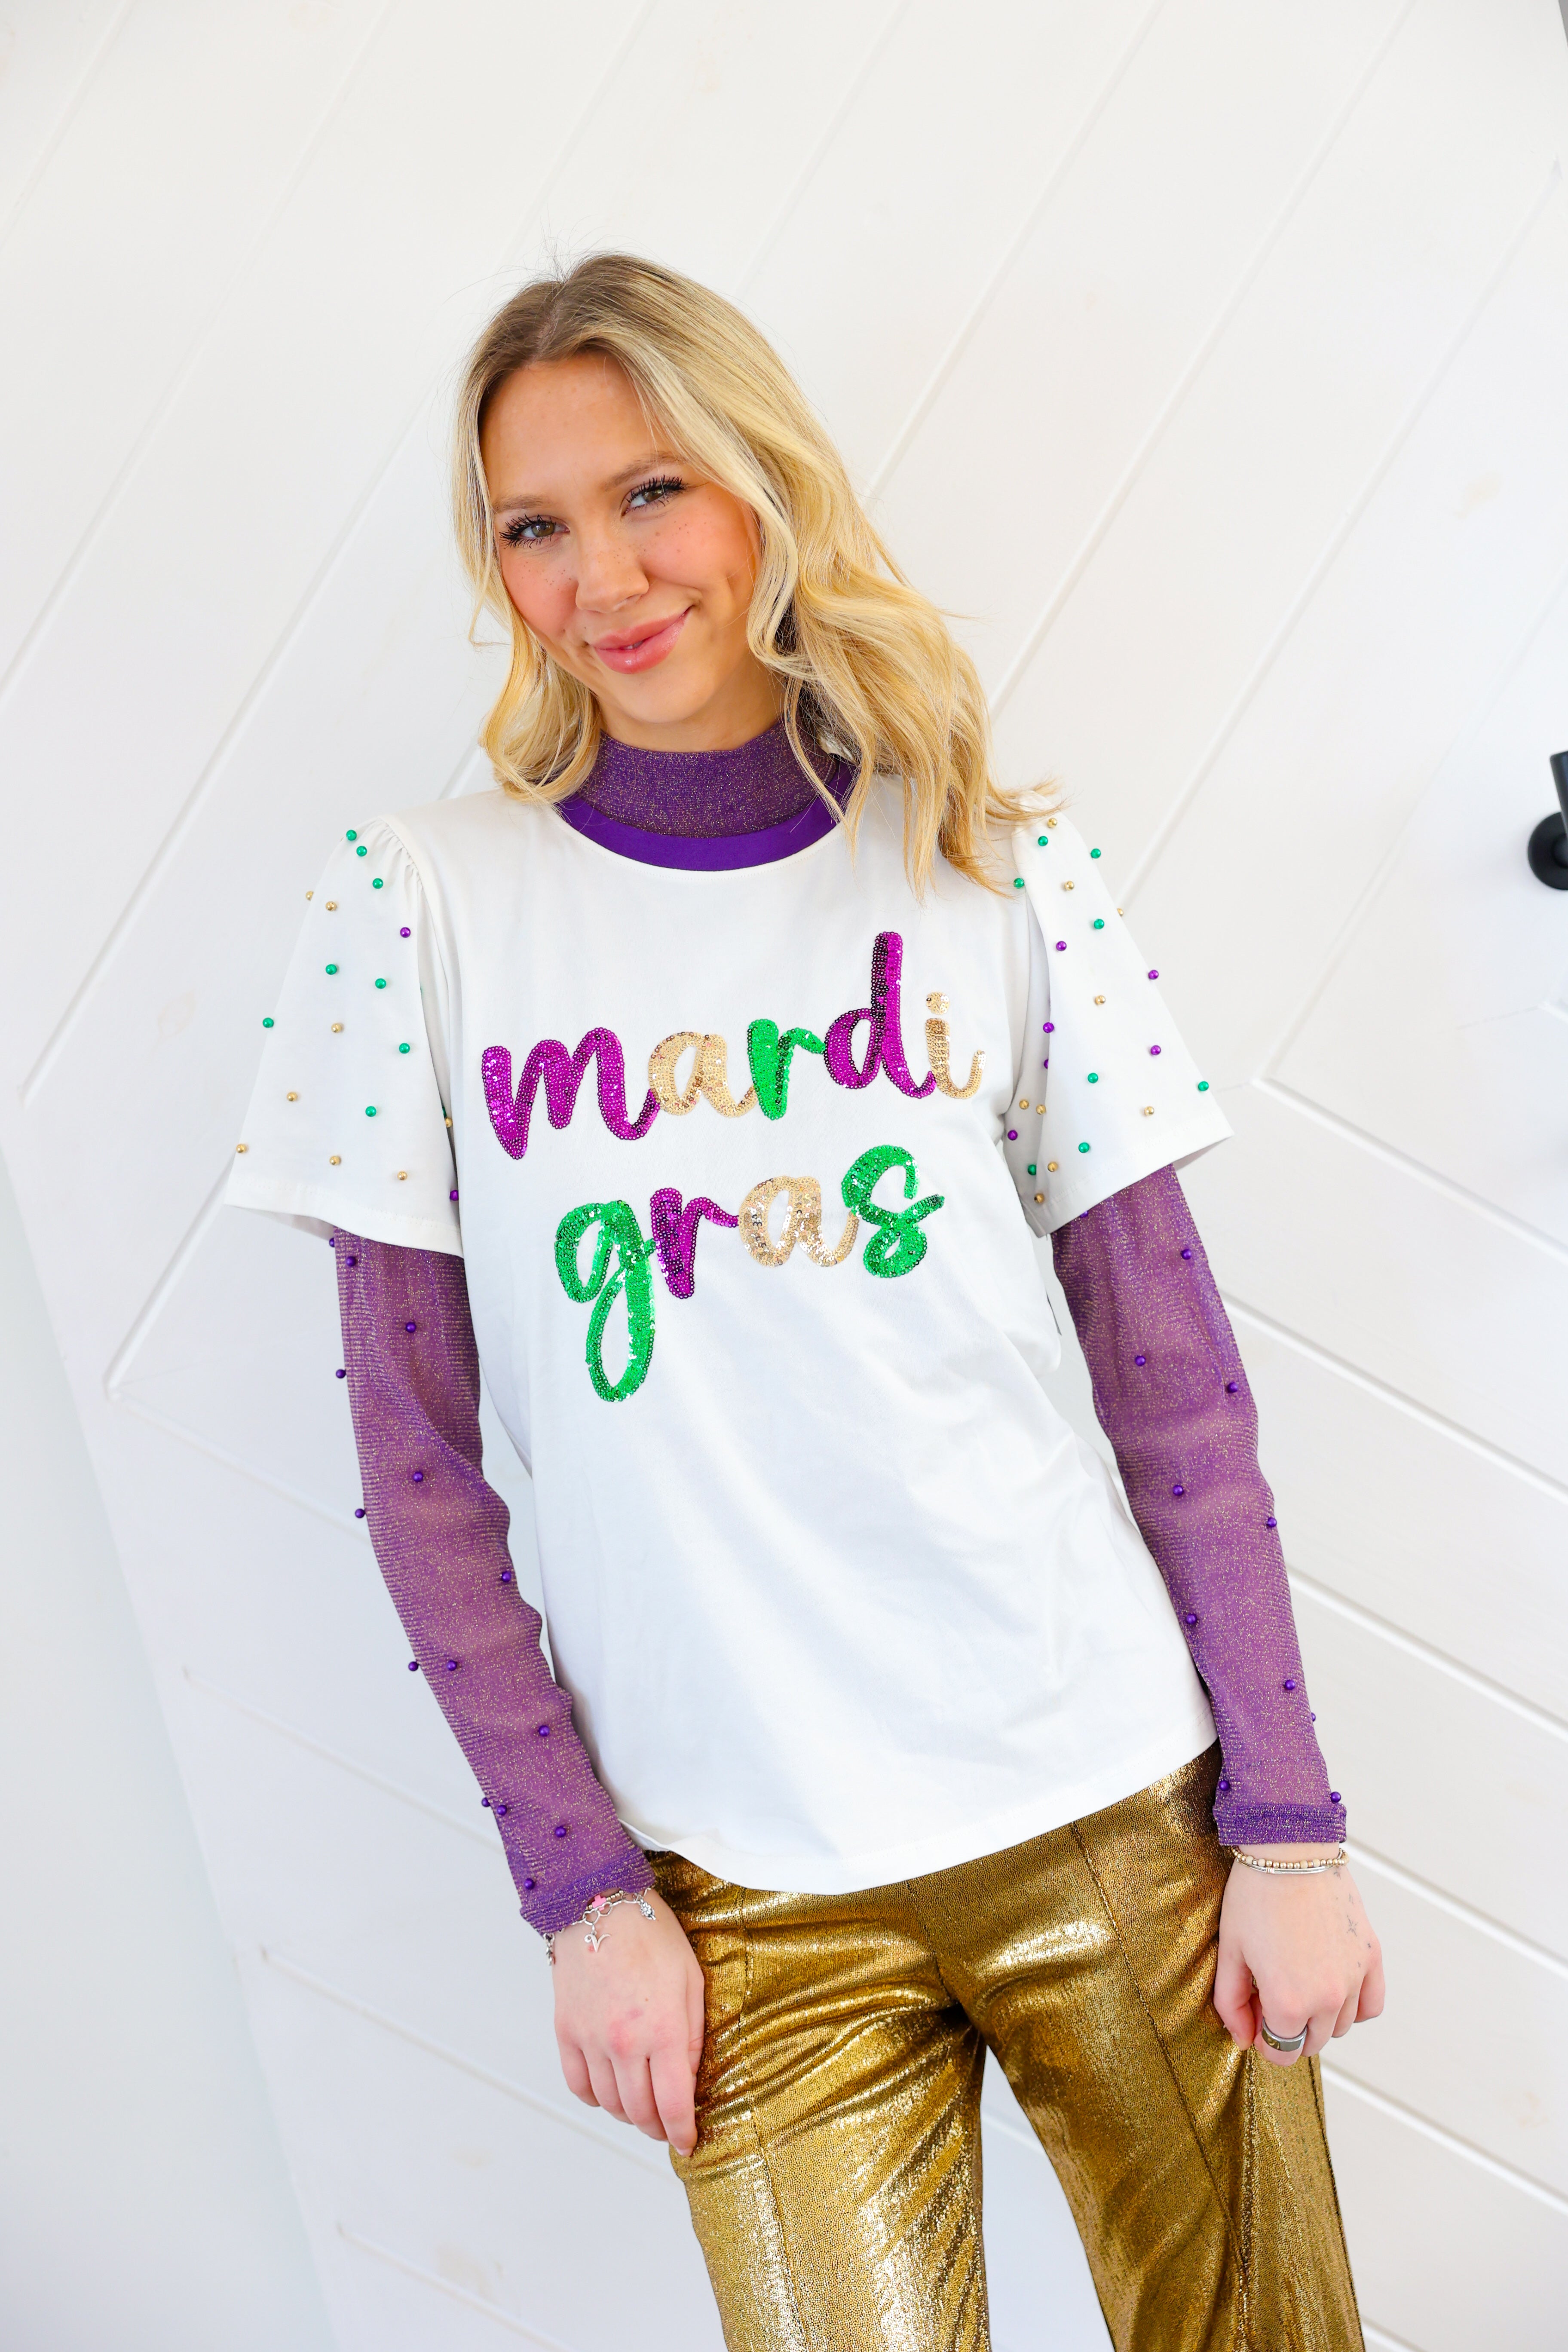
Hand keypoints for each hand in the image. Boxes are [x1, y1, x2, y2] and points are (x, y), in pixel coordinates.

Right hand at [551, 1889, 705, 2152]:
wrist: (599, 1902)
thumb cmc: (652, 1935)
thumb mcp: (691, 1980)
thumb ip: (692, 2036)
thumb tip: (687, 2082)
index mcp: (662, 2029)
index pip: (672, 2105)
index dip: (682, 2133)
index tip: (688, 2143)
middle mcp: (624, 2043)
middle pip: (640, 2112)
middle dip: (658, 2128)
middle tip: (668, 2127)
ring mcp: (590, 2039)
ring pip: (610, 2104)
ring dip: (629, 2115)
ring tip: (643, 2108)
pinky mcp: (566, 2031)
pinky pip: (578, 2085)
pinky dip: (595, 2098)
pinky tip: (609, 2090)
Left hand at [1213, 1847, 1384, 2066]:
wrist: (1290, 1849)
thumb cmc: (1253, 1896)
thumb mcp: (1230, 1952)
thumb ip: (1231, 2004)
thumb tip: (1244, 2040)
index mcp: (1288, 2002)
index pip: (1281, 2051)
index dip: (1264, 2039)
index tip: (1256, 2016)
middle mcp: (1328, 1998)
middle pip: (1311, 2042)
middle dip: (1289, 2028)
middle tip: (1272, 1994)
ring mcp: (1354, 1977)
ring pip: (1341, 2026)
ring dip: (1320, 2017)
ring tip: (1298, 1980)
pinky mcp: (1372, 1955)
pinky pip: (1372, 2004)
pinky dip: (1356, 2006)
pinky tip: (1334, 1987)